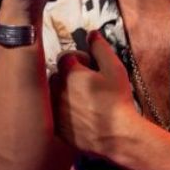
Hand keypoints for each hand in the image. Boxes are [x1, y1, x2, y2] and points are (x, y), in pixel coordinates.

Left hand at [51, 31, 140, 156]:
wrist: (117, 136)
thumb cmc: (118, 101)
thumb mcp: (115, 69)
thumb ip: (100, 48)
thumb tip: (91, 33)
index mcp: (70, 73)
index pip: (65, 57)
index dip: (78, 60)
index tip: (89, 67)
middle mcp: (57, 90)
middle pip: (56, 75)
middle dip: (68, 77)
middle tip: (86, 84)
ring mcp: (54, 110)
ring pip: (52, 95)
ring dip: (62, 94)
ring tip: (81, 101)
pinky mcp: (56, 127)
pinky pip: (52, 114)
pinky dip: (61, 113)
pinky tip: (78, 116)